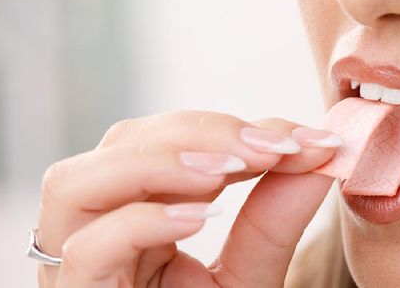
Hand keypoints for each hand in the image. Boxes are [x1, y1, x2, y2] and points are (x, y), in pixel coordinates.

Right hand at [36, 110, 337, 287]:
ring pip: (77, 183)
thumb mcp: (249, 273)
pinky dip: (144, 222)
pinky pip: (87, 250)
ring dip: (163, 161)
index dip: (230, 127)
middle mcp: (97, 228)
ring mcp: (77, 265)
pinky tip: (201, 218)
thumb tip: (321, 152)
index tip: (302, 136)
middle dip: (202, 133)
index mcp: (136, 211)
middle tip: (273, 147)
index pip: (166, 140)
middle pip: (122, 143)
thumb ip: (276, 217)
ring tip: (232, 169)